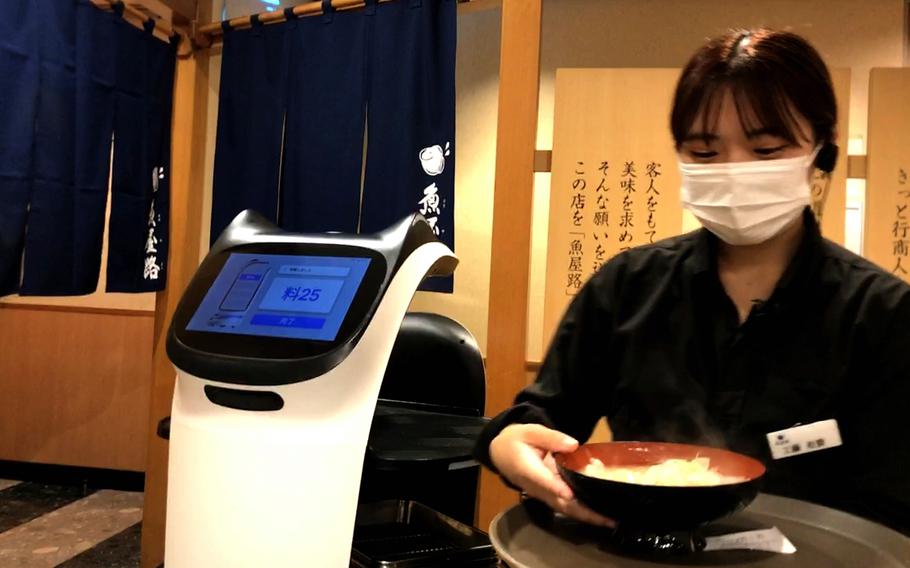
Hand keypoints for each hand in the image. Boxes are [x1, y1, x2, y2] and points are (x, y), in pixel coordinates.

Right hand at [489, 423, 615, 526]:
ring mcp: (544, 494)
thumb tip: (573, 445)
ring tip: (608, 520)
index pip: (544, 481)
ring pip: (565, 508)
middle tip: (606, 518)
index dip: (557, 488)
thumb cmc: (516, 441)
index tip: (571, 494)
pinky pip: (566, 506)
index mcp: (528, 470)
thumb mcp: (530, 432)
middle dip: (583, 512)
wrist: (501, 454)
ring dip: (586, 515)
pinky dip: (583, 510)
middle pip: (560, 503)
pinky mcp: (549, 495)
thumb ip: (551, 438)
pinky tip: (599, 513)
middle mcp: (537, 487)